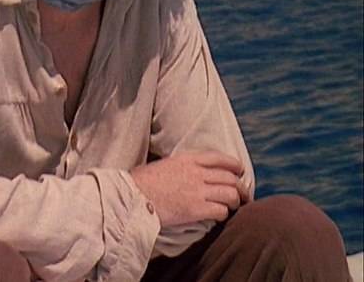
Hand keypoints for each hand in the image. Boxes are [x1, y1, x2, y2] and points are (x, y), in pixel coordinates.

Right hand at [131, 152, 250, 227]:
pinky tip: (219, 216)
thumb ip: (182, 166)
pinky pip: (221, 210)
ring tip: (234, 207)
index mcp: (187, 159)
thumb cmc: (140, 182)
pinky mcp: (196, 209)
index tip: (239, 172)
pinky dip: (224, 214)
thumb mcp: (163, 165)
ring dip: (235, 202)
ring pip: (231, 194)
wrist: (131, 197)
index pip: (220, 158)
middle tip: (243, 195)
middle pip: (230, 178)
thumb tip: (194, 174)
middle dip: (240, 187)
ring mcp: (197, 191)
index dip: (234, 165)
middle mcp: (196, 172)